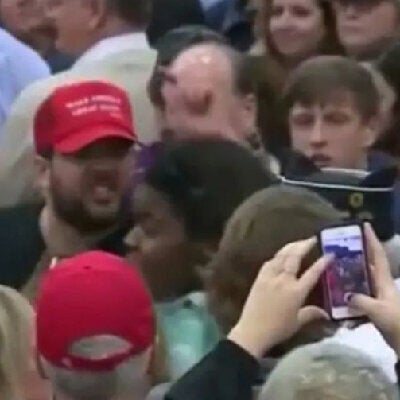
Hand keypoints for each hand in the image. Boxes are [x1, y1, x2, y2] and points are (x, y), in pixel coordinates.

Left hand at [228, 238, 329, 357]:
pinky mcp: (259, 277)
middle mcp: (284, 280)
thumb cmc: (278, 329)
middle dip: (304, 245)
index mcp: (296, 291)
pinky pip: (270, 262)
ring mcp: (270, 277)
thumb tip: (326, 313)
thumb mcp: (298, 322)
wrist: (252, 331)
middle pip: (295, 256)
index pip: (312, 272)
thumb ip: (312, 314)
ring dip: (291, 246)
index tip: (330, 254)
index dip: (322, 262)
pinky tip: (281, 254)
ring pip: (281, 255)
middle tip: (312, 239)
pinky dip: (277, 256)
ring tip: (298, 242)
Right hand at [348, 223, 399, 354]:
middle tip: (338, 246)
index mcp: (384, 281)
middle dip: (355, 254)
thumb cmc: (396, 323)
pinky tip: (336, 307)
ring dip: (347, 277)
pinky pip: (357, 300)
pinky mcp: (374, 310)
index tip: (365, 225)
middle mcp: (381, 286)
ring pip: (360, 282)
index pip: (378, 255)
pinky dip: (347, 302)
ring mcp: (377, 298)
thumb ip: (360, 301)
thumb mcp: (378, 311)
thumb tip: (345, 296)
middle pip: (367, 265)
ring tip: (331, 270)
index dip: (372, 239)